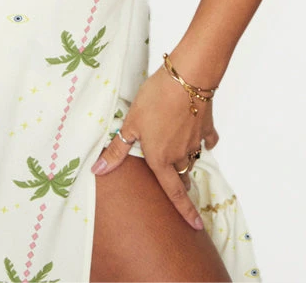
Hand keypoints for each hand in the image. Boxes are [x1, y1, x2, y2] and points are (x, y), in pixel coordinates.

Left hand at [90, 63, 219, 229]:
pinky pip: (207, 139)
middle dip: (180, 181)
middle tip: (176, 183)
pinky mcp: (207, 125)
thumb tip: (98, 171)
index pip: (174, 193)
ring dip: (186, 158)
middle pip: (182, 175)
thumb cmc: (155, 100)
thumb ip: (117, 150)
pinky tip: (200, 136)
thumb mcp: (130, 123)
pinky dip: (204, 140)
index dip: (185, 212)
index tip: (195, 226)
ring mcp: (196, 140)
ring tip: (178, 153)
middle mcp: (181, 155)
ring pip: (192, 157)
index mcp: (161, 159)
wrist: (187, 78)